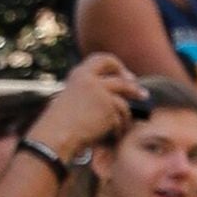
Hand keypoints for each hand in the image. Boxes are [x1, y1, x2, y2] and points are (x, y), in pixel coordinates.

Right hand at [30, 55, 146, 155]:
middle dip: (134, 88)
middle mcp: (91, 80)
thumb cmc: (58, 125)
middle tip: (143, 95)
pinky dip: (119, 129)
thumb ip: (89, 93)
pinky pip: (120, 120)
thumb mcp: (70, 100)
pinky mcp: (108, 109)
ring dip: (125, 117)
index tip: (124, 75)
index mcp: (79, 75)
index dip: (117, 66)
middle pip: (122, 80)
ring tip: (123, 127)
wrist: (54, 136)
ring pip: (123, 103)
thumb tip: (112, 97)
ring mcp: (101, 93)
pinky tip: (114, 137)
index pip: (102, 60)